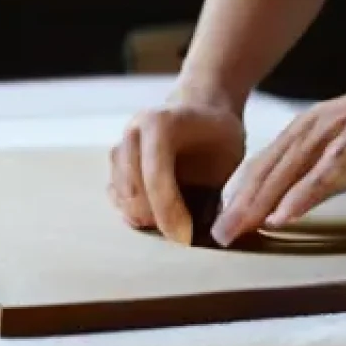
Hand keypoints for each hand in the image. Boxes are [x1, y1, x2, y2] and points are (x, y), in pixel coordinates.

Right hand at [108, 94, 245, 244]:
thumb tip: (213, 228)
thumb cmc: (219, 134)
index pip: (155, 175)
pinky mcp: (116, 164)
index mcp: (159, 122)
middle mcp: (133, 132)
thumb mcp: (230, 151)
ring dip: (145, 216)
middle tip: (183, 232)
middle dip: (157, 217)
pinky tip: (157, 215)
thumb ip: (219, 183)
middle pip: (132, 190)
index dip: (168, 210)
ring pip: (121, 196)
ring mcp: (120, 146)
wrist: (203, 110)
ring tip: (174, 221)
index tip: (186, 235)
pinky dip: (133, 212)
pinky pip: (116, 196)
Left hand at [211, 82, 345, 246]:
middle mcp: (305, 134)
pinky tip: (279, 219)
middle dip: (236, 206)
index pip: (260, 165)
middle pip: (262, 174)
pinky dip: (296, 201)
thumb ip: (313, 165)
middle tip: (218, 235)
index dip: (237, 192)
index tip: (220, 217)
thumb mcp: (337, 141)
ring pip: (281, 178)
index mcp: (301, 130)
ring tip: (236, 231)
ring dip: (255, 207)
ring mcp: (325, 144)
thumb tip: (292, 196)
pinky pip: (317, 181)